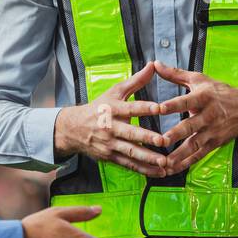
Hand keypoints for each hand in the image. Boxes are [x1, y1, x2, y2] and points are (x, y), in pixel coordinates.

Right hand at [54, 64, 169, 176]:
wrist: (73, 129)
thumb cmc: (99, 107)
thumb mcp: (115, 92)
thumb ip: (136, 80)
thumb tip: (153, 65)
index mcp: (113, 109)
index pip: (131, 108)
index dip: (145, 108)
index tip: (160, 108)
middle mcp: (111, 128)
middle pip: (131, 134)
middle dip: (147, 138)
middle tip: (164, 141)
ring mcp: (110, 145)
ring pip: (131, 153)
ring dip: (148, 159)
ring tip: (164, 163)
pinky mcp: (110, 158)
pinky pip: (129, 165)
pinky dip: (144, 170)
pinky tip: (159, 173)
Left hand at [154, 61, 237, 174]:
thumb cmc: (220, 92)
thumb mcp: (200, 79)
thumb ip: (175, 74)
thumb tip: (155, 64)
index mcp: (204, 97)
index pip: (186, 101)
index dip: (173, 105)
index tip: (159, 108)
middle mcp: (208, 115)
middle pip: (190, 126)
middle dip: (176, 134)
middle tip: (161, 140)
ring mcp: (211, 132)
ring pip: (194, 144)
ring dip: (179, 154)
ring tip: (164, 162)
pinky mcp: (213, 144)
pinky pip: (198, 155)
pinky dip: (185, 163)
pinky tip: (172, 169)